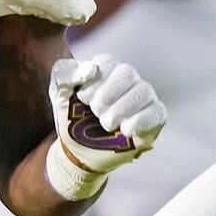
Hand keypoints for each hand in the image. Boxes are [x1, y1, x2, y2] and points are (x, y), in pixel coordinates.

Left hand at [46, 54, 164, 198]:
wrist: (77, 152)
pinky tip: (125, 131)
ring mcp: (142, 97)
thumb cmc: (71, 118)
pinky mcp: (153, 117)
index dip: (93, 82)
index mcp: (105, 69)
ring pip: (144, 91)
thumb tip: (90, 69)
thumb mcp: (57, 93)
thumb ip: (64, 74)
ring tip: (107, 124)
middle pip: (127, 73)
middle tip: (95, 113)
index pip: (107, 62)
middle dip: (106, 96)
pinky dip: (140, 121)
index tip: (82, 99)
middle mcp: (127, 80)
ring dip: (121, 110)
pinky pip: (157, 112)